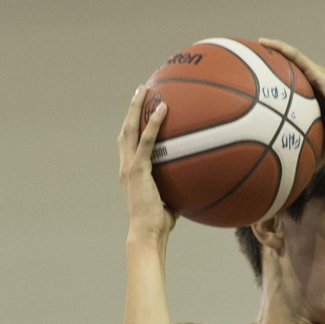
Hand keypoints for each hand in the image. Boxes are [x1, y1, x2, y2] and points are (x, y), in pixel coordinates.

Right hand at [118, 86, 178, 242]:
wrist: (147, 234)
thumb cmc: (159, 224)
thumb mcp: (170, 200)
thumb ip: (178, 186)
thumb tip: (198, 180)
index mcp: (130, 173)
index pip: (129, 143)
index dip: (133, 125)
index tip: (140, 109)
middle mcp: (125, 167)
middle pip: (125, 130)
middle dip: (131, 108)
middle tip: (140, 90)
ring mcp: (129, 167)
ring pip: (130, 130)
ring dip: (136, 107)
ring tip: (145, 88)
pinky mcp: (137, 170)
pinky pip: (147, 141)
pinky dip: (153, 124)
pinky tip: (162, 109)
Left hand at [258, 38, 324, 161]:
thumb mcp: (317, 148)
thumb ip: (304, 159)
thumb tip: (290, 183)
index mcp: (311, 103)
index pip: (290, 94)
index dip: (276, 90)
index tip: (258, 91)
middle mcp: (312, 87)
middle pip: (288, 74)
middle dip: (271, 68)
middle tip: (252, 66)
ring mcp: (315, 77)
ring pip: (290, 61)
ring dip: (274, 52)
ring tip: (256, 46)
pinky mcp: (317, 71)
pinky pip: (295, 57)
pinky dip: (281, 49)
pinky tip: (265, 43)